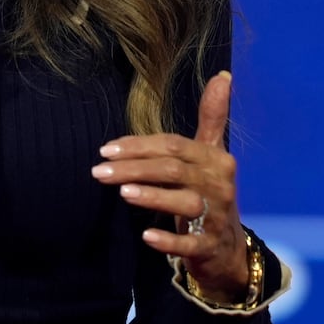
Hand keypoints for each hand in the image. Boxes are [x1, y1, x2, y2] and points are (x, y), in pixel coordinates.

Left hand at [90, 71, 249, 298]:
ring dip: (153, 196)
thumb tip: (223, 75)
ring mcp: (217, 217)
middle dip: (134, 168)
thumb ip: (212, 117)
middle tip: (98, 171)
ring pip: (185, 203)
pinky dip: (170, 240)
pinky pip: (191, 244)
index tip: (106, 149)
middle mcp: (220, 185)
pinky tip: (146, 235)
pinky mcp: (211, 246)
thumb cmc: (208, 193)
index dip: (139, 145)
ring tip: (122, 192)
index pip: (174, 145)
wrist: (226, 248)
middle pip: (173, 170)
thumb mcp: (210, 155)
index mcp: (216, 159)